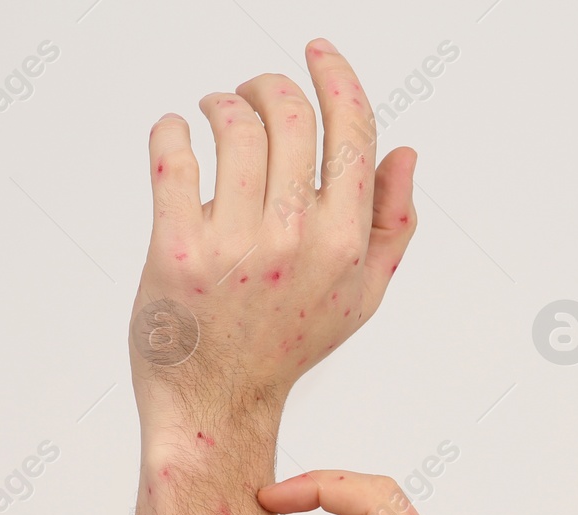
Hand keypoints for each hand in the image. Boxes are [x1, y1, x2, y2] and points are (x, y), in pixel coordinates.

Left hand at [130, 40, 417, 422]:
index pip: (351, 131)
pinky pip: (174, 155)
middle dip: (268, 85)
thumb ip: (392, 224)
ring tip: (210, 114)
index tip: (317, 50)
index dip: (336, 76)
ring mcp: (233, 245)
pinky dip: (171, 129)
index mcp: (345, 243)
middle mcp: (294, 240)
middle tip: (250, 95)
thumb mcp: (359, 295)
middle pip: (289, 114)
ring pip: (232, 125)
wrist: (218, 401)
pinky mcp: (175, 250)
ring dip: (219, 102)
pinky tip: (174, 134)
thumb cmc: (285, 344)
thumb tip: (406, 153)